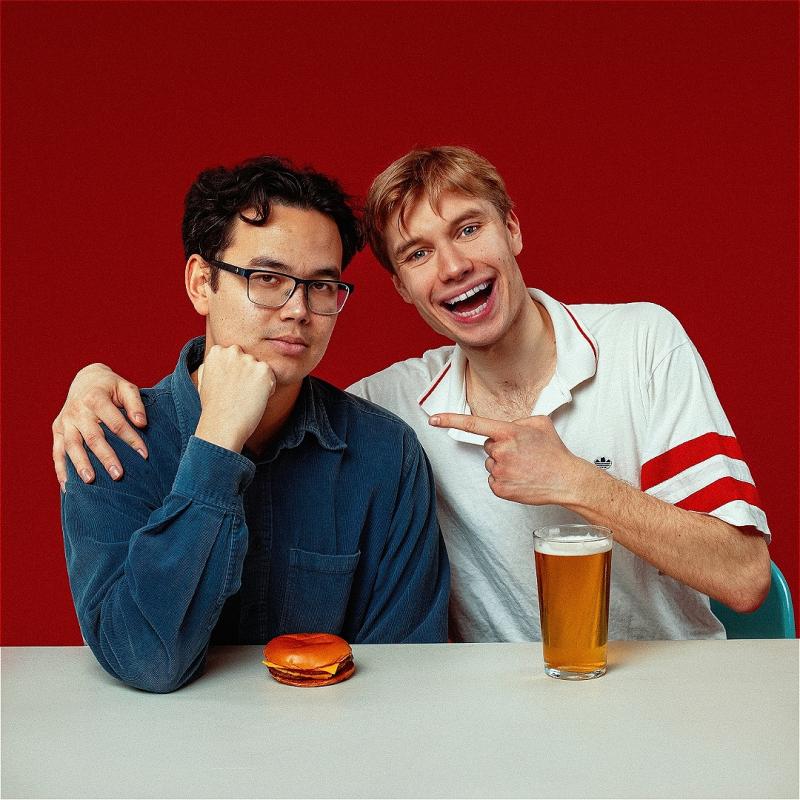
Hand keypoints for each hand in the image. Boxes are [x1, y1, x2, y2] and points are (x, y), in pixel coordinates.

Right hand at [53, 364, 147, 490]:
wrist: (86, 379)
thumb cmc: (111, 387)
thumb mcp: (126, 387)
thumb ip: (135, 404)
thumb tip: (142, 423)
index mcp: (95, 398)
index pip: (116, 423)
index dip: (130, 439)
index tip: (144, 455)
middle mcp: (77, 411)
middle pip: (93, 437)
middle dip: (106, 457)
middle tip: (118, 475)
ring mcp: (65, 421)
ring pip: (72, 446)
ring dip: (80, 465)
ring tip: (90, 481)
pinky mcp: (57, 429)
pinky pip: (56, 451)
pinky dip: (61, 469)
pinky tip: (68, 486)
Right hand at [194, 345, 275, 451]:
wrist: (223, 425)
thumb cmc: (213, 407)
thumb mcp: (203, 380)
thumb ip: (212, 364)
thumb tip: (219, 354)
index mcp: (217, 351)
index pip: (234, 354)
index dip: (234, 373)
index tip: (229, 386)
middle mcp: (232, 352)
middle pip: (249, 360)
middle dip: (247, 374)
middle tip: (238, 393)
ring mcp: (249, 360)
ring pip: (261, 369)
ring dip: (258, 382)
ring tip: (245, 398)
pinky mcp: (263, 371)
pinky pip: (271, 378)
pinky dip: (268, 389)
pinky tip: (254, 400)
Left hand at [429, 413, 594, 505]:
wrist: (566, 480)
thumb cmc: (554, 452)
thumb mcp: (539, 423)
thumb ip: (518, 420)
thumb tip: (505, 427)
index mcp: (508, 433)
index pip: (473, 424)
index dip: (450, 420)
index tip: (433, 419)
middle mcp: (500, 451)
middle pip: (488, 446)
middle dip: (501, 448)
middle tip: (523, 453)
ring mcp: (499, 471)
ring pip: (491, 464)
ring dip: (504, 464)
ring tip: (525, 467)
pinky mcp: (500, 489)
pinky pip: (493, 480)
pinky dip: (504, 480)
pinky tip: (521, 478)